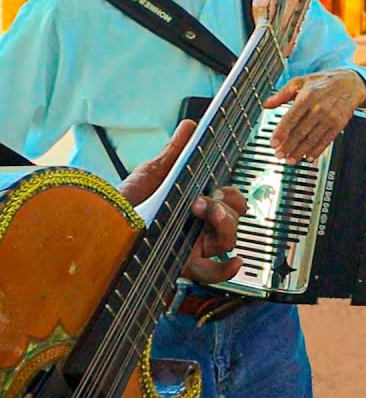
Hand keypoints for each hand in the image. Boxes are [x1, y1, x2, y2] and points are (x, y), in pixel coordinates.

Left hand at [116, 120, 245, 283]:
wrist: (98, 223)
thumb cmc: (123, 201)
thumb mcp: (151, 174)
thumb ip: (175, 152)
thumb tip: (190, 125)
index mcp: (193, 205)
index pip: (226, 202)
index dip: (230, 196)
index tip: (218, 188)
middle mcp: (195, 227)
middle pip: (231, 218)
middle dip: (227, 207)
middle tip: (204, 202)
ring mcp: (191, 247)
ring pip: (226, 239)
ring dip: (225, 225)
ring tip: (207, 214)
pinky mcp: (181, 265)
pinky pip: (212, 272)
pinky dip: (226, 270)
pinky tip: (233, 262)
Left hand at [263, 69, 365, 163]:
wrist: (350, 82)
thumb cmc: (324, 82)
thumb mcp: (301, 81)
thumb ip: (282, 94)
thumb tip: (266, 104)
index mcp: (307, 97)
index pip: (291, 118)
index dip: (281, 132)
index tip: (273, 143)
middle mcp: (319, 108)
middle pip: (300, 131)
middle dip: (288, 146)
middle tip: (279, 155)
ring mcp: (330, 117)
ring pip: (312, 138)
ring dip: (300, 151)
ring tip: (290, 159)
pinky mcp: (339, 124)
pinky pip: (326, 140)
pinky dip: (317, 150)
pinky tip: (308, 156)